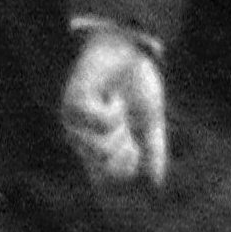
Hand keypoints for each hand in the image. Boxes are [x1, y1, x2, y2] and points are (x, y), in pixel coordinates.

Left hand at [61, 30, 167, 189]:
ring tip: (117, 105)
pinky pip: (100, 125)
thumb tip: (156, 184)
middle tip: (126, 122)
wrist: (128, 47)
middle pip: (109, 170)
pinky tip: (111, 96)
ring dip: (120, 129)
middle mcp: (80, 140)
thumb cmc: (136, 82)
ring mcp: (74, 124)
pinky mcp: (73, 106)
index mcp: (97, 147)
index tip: (136, 144)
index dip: (129, 167)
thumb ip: (153, 151)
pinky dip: (114, 112)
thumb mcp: (150, 121)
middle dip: (127, 149)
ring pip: (102, 150)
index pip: (108, 181)